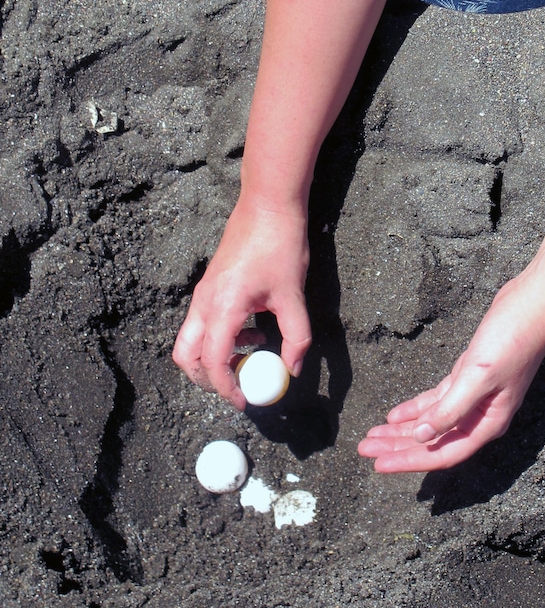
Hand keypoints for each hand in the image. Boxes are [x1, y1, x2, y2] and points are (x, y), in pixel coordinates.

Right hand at [172, 196, 311, 408]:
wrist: (267, 205)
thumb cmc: (280, 246)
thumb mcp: (293, 296)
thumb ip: (295, 337)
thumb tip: (293, 369)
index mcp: (222, 307)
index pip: (212, 362)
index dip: (226, 388)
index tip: (245, 401)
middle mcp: (204, 302)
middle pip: (185, 356)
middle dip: (206, 379)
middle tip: (237, 387)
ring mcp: (203, 293)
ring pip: (191, 340)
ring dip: (214, 357)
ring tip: (250, 355)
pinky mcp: (209, 286)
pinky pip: (202, 323)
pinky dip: (220, 338)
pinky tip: (254, 330)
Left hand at [357, 276, 544, 472]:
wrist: (532, 306)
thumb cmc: (511, 341)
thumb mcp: (478, 375)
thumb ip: (451, 409)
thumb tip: (422, 436)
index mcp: (487, 423)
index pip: (442, 453)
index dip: (409, 461)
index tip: (378, 465)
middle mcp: (480, 416)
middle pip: (433, 440)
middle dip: (398, 446)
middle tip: (364, 449)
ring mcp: (474, 397)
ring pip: (431, 421)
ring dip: (402, 430)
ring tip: (372, 436)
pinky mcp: (468, 377)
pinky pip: (437, 401)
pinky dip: (416, 408)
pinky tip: (395, 415)